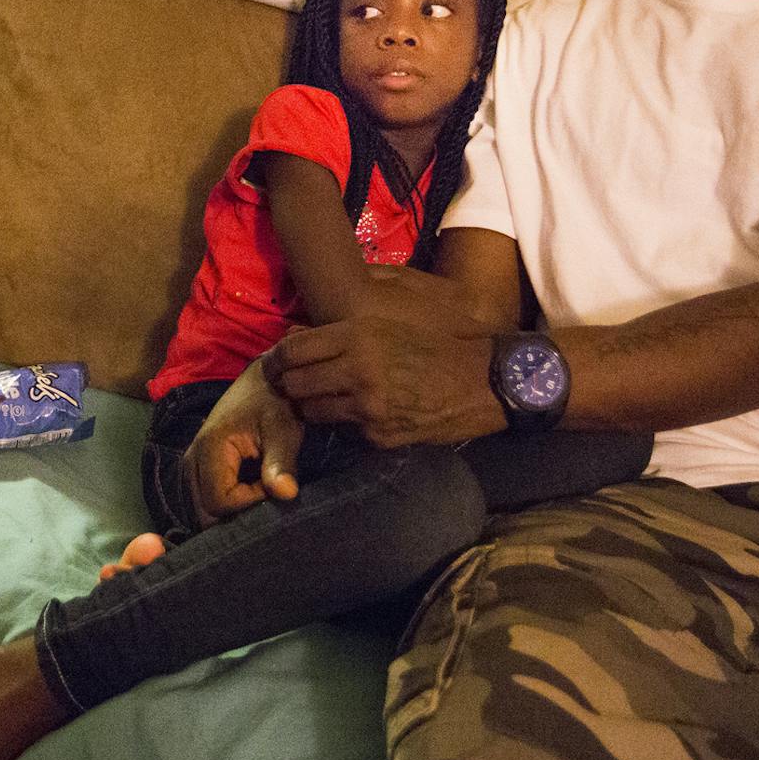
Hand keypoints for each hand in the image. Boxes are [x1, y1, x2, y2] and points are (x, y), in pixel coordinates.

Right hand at [182, 366, 304, 526]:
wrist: (265, 382)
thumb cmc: (275, 402)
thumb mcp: (284, 430)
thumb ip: (281, 462)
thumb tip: (287, 494)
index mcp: (209, 448)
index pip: (220, 502)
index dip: (249, 503)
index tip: (272, 484)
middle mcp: (192, 458)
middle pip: (206, 511)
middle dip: (238, 513)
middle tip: (266, 493)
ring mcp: (192, 464)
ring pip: (204, 509)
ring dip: (233, 510)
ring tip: (259, 490)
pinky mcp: (199, 467)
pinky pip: (207, 499)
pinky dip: (228, 504)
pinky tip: (250, 491)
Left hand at [266, 316, 500, 448]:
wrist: (485, 382)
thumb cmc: (437, 346)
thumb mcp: (389, 325)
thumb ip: (342, 332)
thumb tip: (295, 338)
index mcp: (359, 335)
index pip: (292, 350)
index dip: (276, 360)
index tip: (274, 366)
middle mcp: (358, 369)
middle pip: (295, 384)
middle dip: (289, 387)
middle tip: (292, 387)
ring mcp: (368, 406)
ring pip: (313, 412)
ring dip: (314, 408)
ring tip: (326, 401)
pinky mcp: (379, 434)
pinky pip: (346, 431)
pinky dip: (348, 424)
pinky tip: (363, 415)